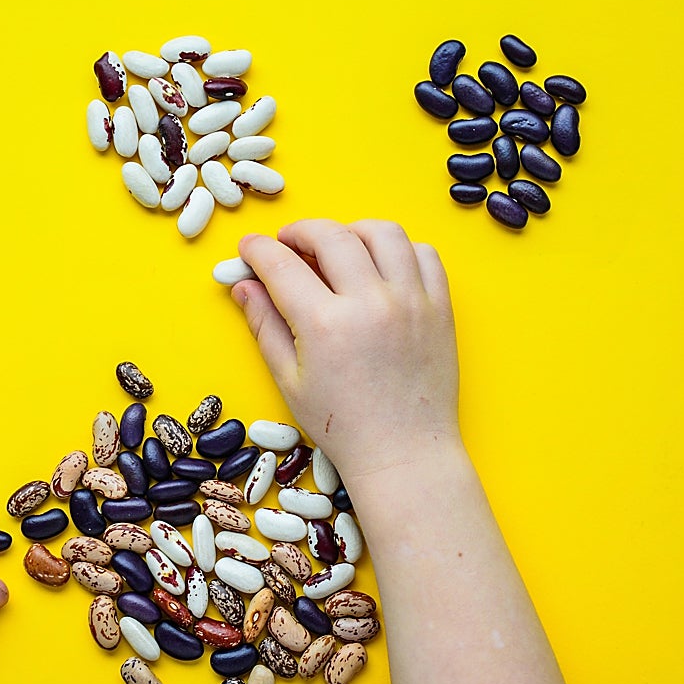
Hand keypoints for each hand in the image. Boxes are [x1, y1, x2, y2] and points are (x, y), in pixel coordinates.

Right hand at [232, 219, 461, 481]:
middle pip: (331, 235)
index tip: (249, 248)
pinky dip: (398, 249)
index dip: (258, 250)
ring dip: (351, 230)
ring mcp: (411, 302)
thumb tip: (244, 286)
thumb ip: (265, 325)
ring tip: (337, 247)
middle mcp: (371, 303)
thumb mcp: (290, 381)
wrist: (404, 453)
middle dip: (300, 231)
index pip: (282, 264)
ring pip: (382, 233)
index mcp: (325, 325)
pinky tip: (380, 265)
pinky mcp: (439, 308)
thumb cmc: (344, 426)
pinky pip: (423, 254)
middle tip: (287, 244)